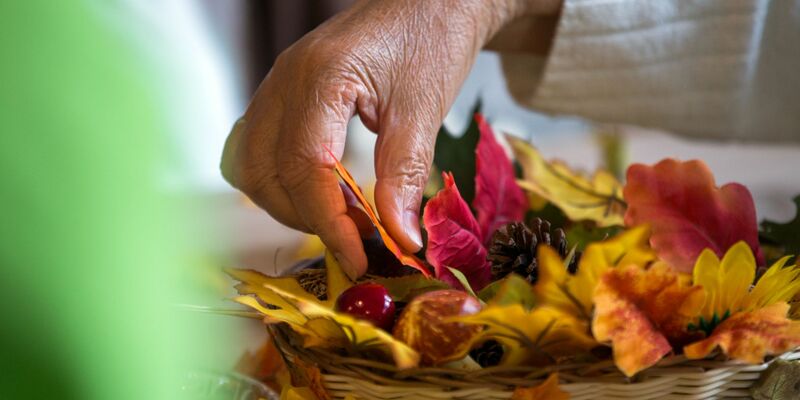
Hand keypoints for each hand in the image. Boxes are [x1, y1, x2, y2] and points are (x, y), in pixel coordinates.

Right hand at [221, 0, 560, 277]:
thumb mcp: (424, 109)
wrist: (428, 0)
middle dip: (307, 216)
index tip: (358, 257)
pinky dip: (275, 178)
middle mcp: (285, 80)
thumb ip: (405, 175)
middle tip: (358, 235)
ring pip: (248, 163)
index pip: (306, 167)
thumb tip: (400, 239)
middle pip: (266, 171)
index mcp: (321, 77)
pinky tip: (315, 186)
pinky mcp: (281, 92)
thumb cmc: (430, 40)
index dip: (329, 222)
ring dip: (286, 201)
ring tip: (338, 214)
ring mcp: (276, 84)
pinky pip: (252, 145)